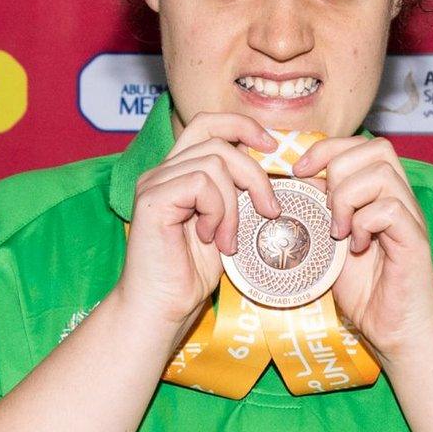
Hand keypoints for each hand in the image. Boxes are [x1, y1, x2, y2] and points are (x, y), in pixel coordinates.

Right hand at [112, 113, 280, 340]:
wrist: (162, 308)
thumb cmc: (192, 274)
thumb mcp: (228, 227)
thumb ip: (240, 196)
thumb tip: (280, 173)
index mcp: (179, 172)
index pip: (208, 123)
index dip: (242, 125)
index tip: (271, 147)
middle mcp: (163, 171)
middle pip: (218, 140)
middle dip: (255, 174)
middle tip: (270, 211)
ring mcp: (154, 183)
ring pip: (214, 163)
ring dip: (235, 205)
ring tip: (229, 240)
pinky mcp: (152, 199)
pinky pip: (201, 183)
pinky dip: (218, 211)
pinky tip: (210, 239)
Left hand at [292, 136, 432, 359]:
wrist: (397, 331)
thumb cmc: (365, 290)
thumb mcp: (330, 244)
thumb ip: (318, 212)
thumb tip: (295, 183)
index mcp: (381, 196)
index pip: (361, 145)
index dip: (327, 149)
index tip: (299, 172)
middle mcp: (400, 200)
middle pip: (376, 149)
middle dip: (337, 171)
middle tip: (323, 210)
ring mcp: (410, 219)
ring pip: (382, 174)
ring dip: (348, 198)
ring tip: (338, 231)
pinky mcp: (416, 241)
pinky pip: (391, 209)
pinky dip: (364, 223)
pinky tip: (356, 247)